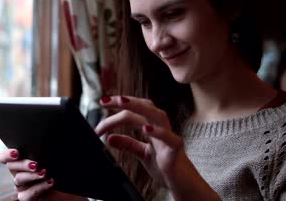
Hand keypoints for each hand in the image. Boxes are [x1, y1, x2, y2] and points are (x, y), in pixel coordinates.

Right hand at [0, 149, 85, 200]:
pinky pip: (27, 195)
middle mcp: (18, 172)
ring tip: (45, 172)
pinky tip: (50, 182)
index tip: (16, 152)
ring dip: (32, 176)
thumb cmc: (63, 168)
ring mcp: (22, 185)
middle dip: (23, 164)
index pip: (6, 156)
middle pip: (11, 166)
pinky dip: (39, 188)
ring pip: (18, 180)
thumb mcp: (57, 153)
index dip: (7, 154)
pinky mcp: (27, 197)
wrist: (71, 188)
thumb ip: (53, 143)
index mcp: (21, 159)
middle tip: (36, 164)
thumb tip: (61, 130)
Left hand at [95, 96, 218, 199]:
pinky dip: (159, 132)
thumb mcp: (142, 153)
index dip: (117, 108)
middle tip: (105, 101)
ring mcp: (169, 137)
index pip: (134, 111)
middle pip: (145, 107)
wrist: (184, 185)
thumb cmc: (166, 166)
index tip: (101, 104)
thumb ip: (128, 144)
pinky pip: (171, 138)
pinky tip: (146, 129)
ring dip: (139, 107)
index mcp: (152, 126)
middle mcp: (161, 127)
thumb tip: (109, 138)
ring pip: (157, 115)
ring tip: (122, 102)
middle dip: (125, 101)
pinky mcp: (176, 150)